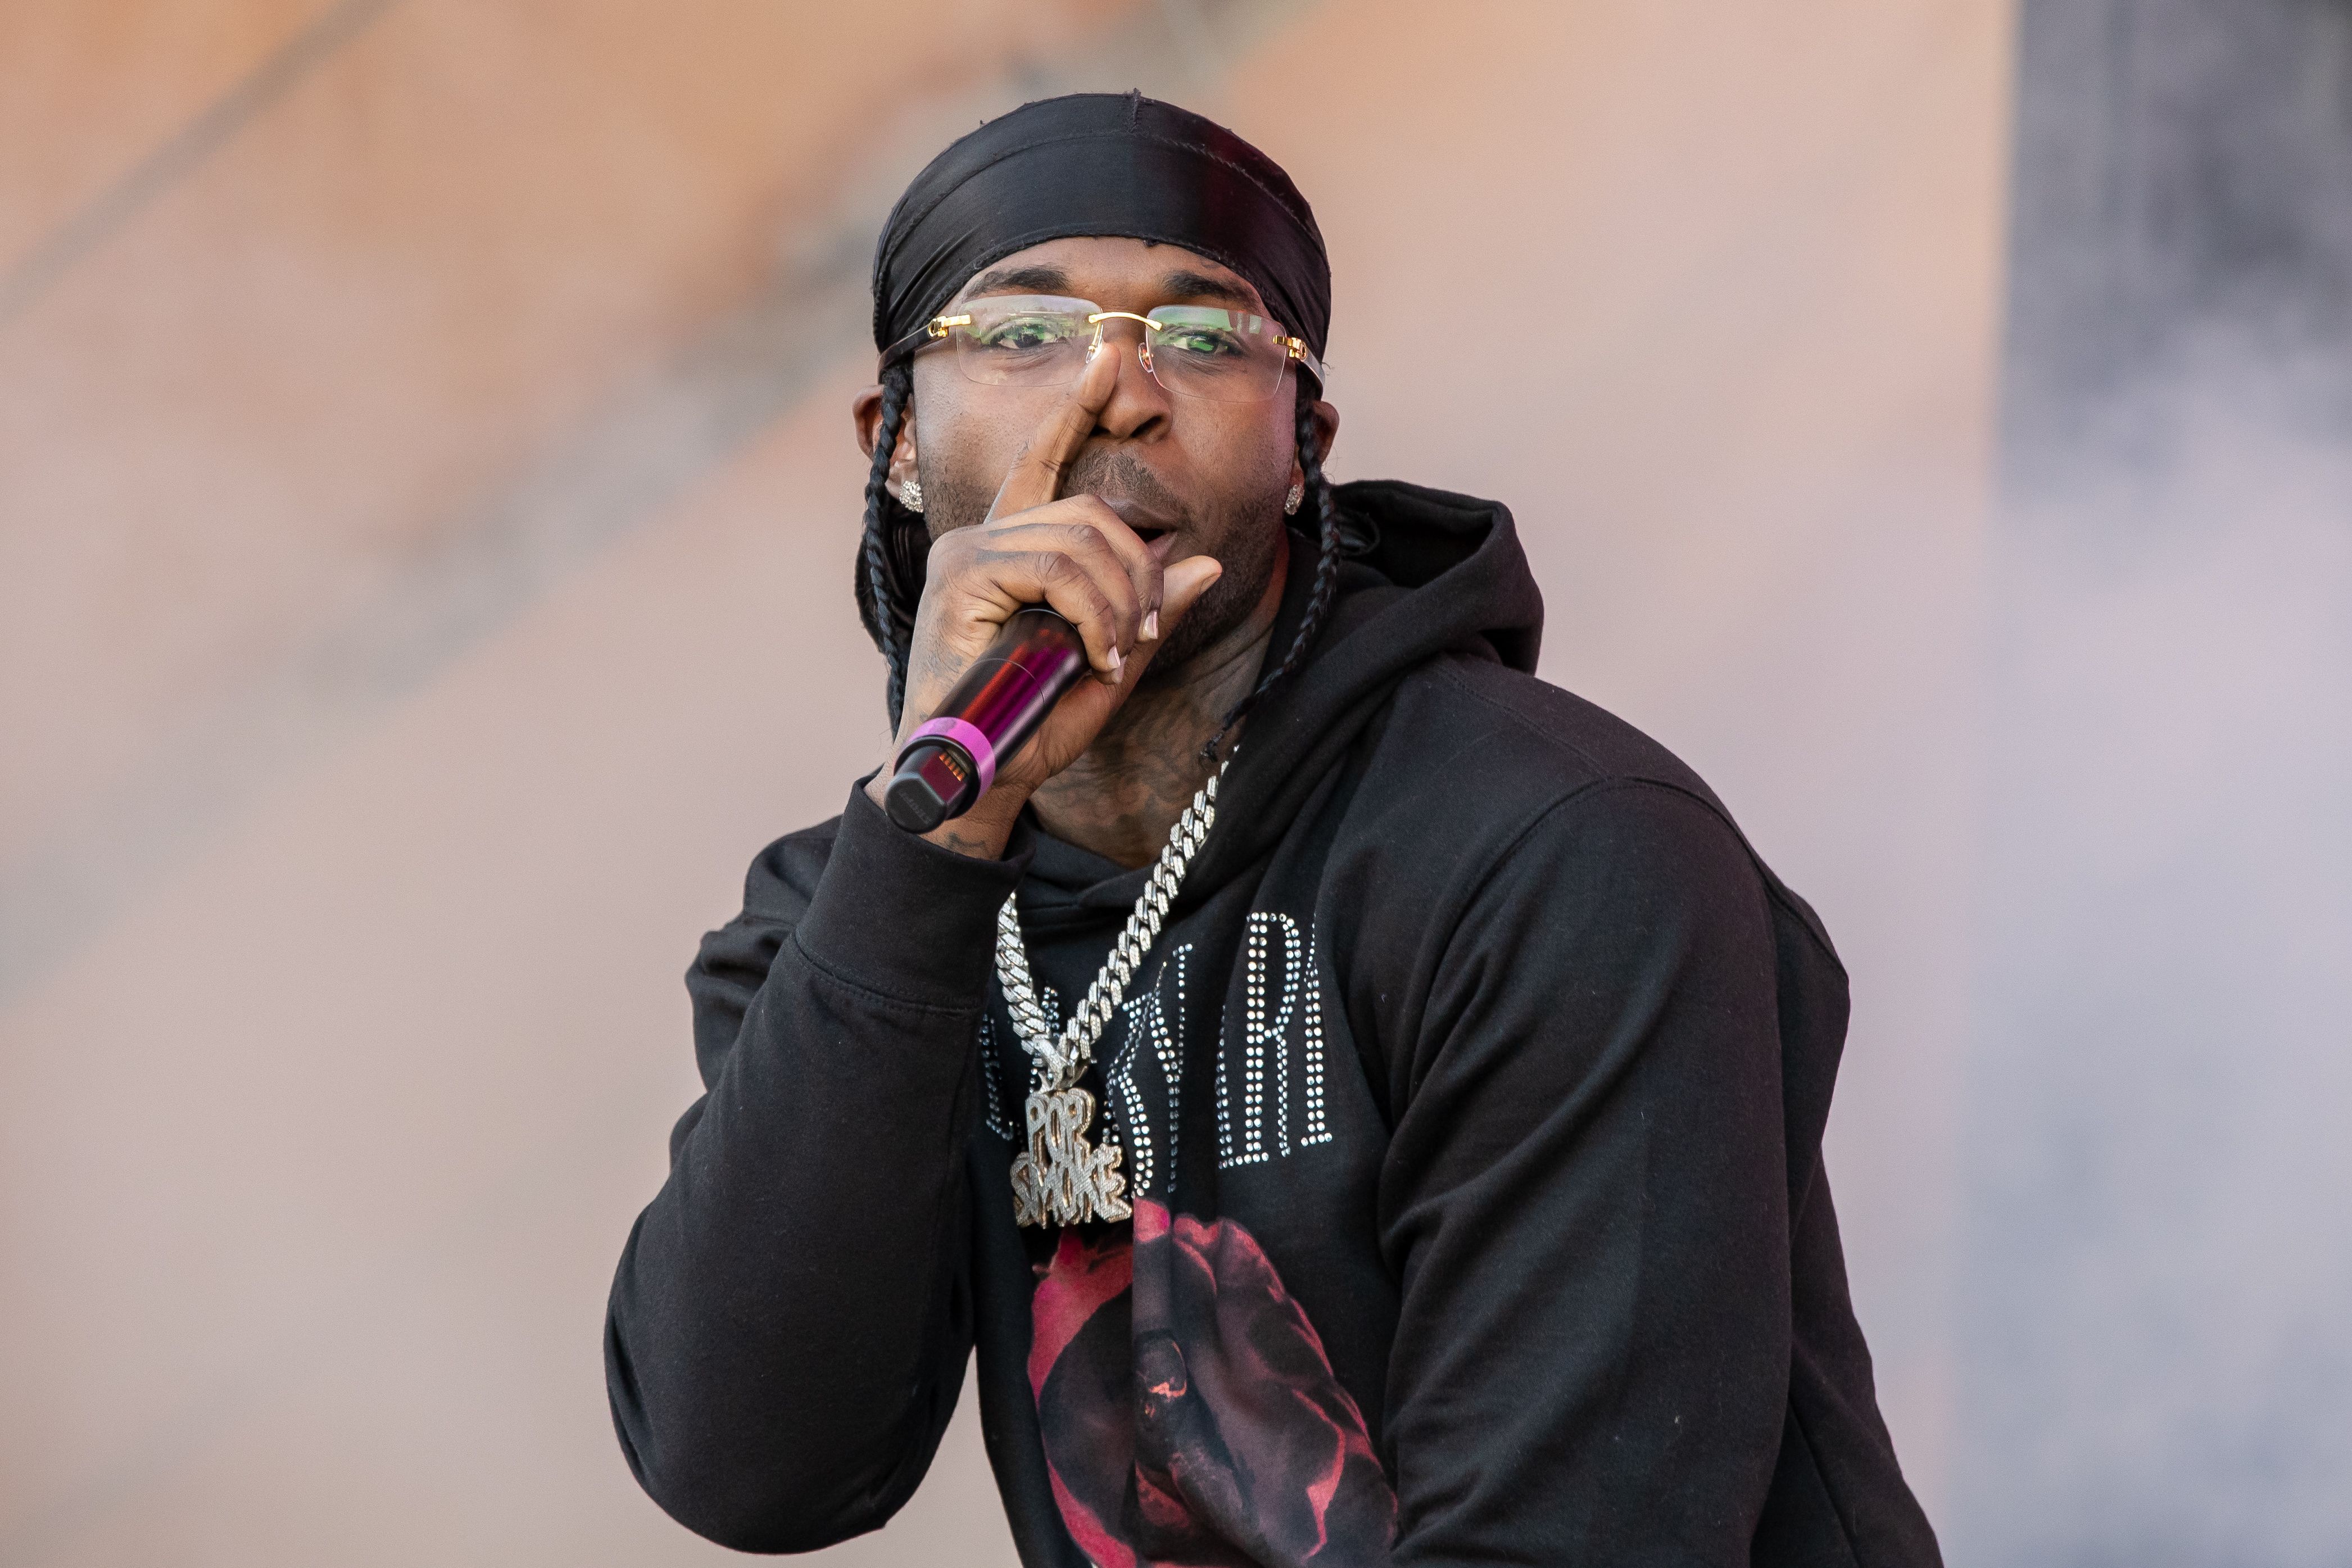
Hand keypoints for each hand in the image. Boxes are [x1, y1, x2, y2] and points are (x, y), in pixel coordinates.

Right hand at [870, 341, 1223, 856]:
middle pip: (1091, 514)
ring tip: (1112, 657)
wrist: (976, 777)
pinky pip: (1058, 568)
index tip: (1106, 360)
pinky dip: (1094, 613)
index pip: (1045, 463)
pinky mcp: (961, 574)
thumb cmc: (1030, 725)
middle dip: (1137, 576)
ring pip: (1081, 539)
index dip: (1075, 411)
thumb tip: (1201, 562)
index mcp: (1014, 550)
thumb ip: (1150, 612)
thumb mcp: (1110, 665)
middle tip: (1139, 640)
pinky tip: (1093, 655)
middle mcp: (985, 540)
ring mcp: (967, 553)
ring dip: (1120, 604)